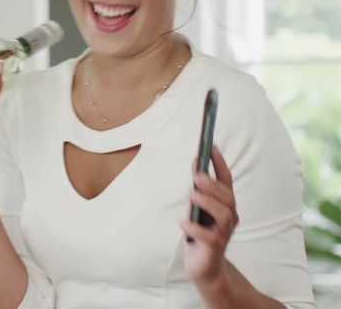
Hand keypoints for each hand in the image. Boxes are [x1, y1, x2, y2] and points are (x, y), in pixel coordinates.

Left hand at [181, 146, 237, 282]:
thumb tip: (196, 170)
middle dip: (212, 184)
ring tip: (191, 195)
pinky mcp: (215, 247)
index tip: (211, 146)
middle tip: (196, 175)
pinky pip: (207, 235)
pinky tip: (183, 223)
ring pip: (222, 213)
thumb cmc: (199, 234)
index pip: (226, 180)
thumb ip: (198, 192)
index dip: (220, 163)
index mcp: (225, 205)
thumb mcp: (197, 209)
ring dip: (206, 201)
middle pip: (227, 196)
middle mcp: (229, 217)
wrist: (204, 267)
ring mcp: (224, 232)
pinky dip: (193, 227)